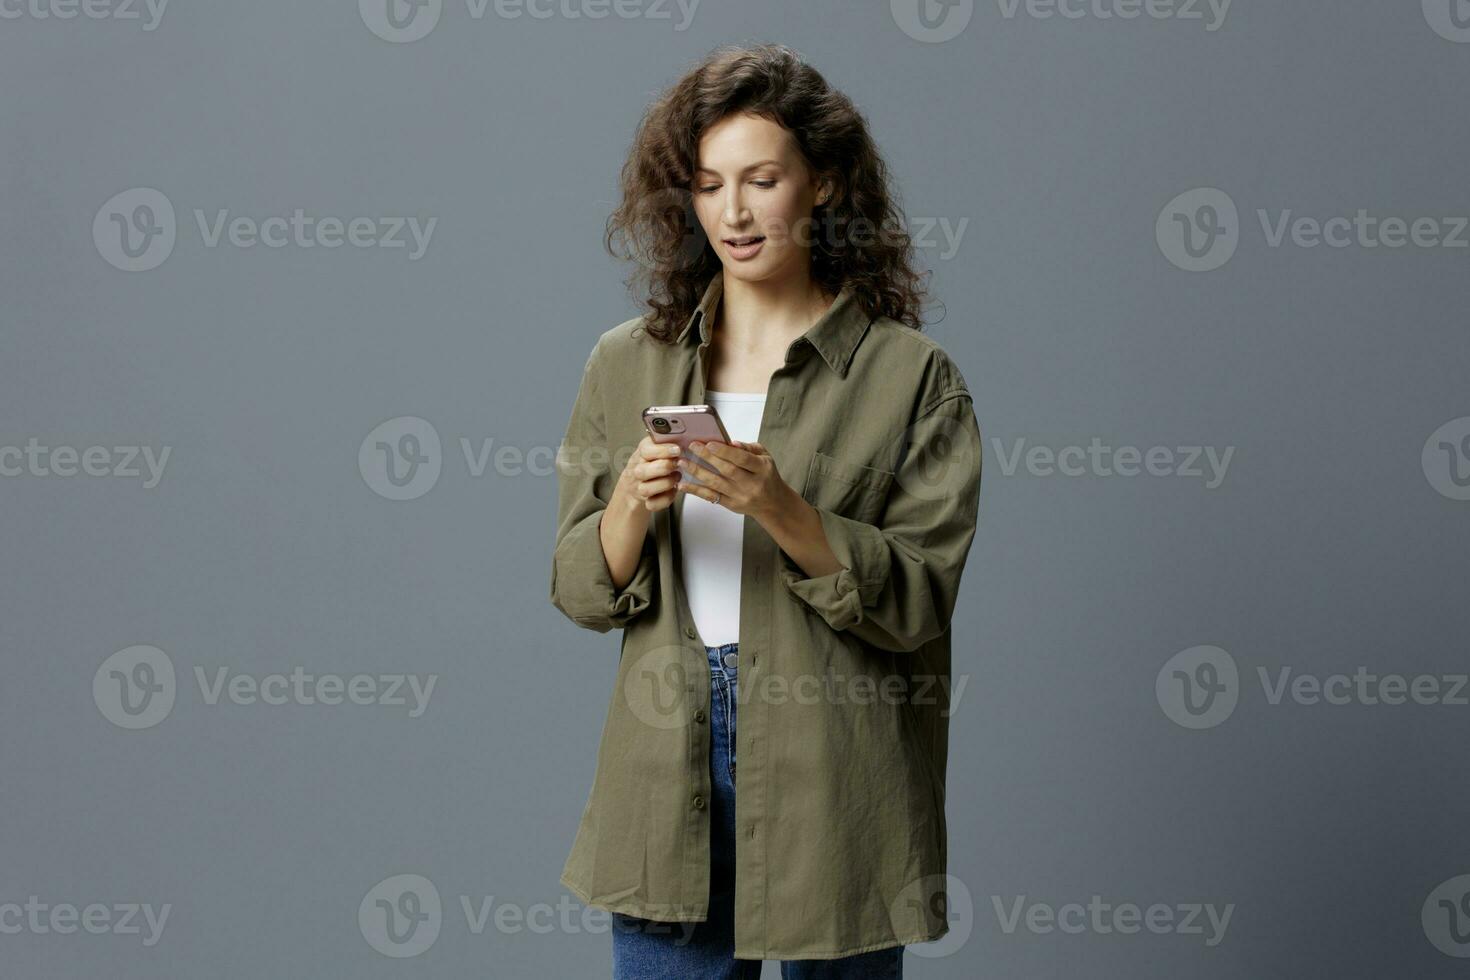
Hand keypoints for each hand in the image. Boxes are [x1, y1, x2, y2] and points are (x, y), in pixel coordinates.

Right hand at [616, 435, 683, 513]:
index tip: (677, 449)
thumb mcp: (658, 446)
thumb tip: (689, 435)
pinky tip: (673, 490)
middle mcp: (638, 469)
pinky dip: (665, 499)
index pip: (646, 450)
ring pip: (647, 489)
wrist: (636, 481)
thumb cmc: (654, 461)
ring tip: (676, 477)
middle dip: (664, 467)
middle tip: (678, 464)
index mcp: (642, 452)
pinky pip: (653, 504)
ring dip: (665, 484)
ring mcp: (640, 486)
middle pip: (644, 471)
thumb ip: (670, 441)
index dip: (663, 450)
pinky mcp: (646, 500)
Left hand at [676, 439, 796, 524]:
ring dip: (697, 472)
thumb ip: (748, 448)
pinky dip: (695, 490)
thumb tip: (730, 443)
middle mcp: (751, 484)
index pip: (743, 459)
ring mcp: (740, 496)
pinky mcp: (730, 505)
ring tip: (683, 462)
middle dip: (707, 457)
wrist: (772, 503)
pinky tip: (683, 484)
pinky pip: (711, 496)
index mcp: (762, 469)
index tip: (710, 443)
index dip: (725, 451)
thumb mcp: (765, 456)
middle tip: (692, 447)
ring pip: (715, 483)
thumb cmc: (766, 476)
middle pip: (727, 470)